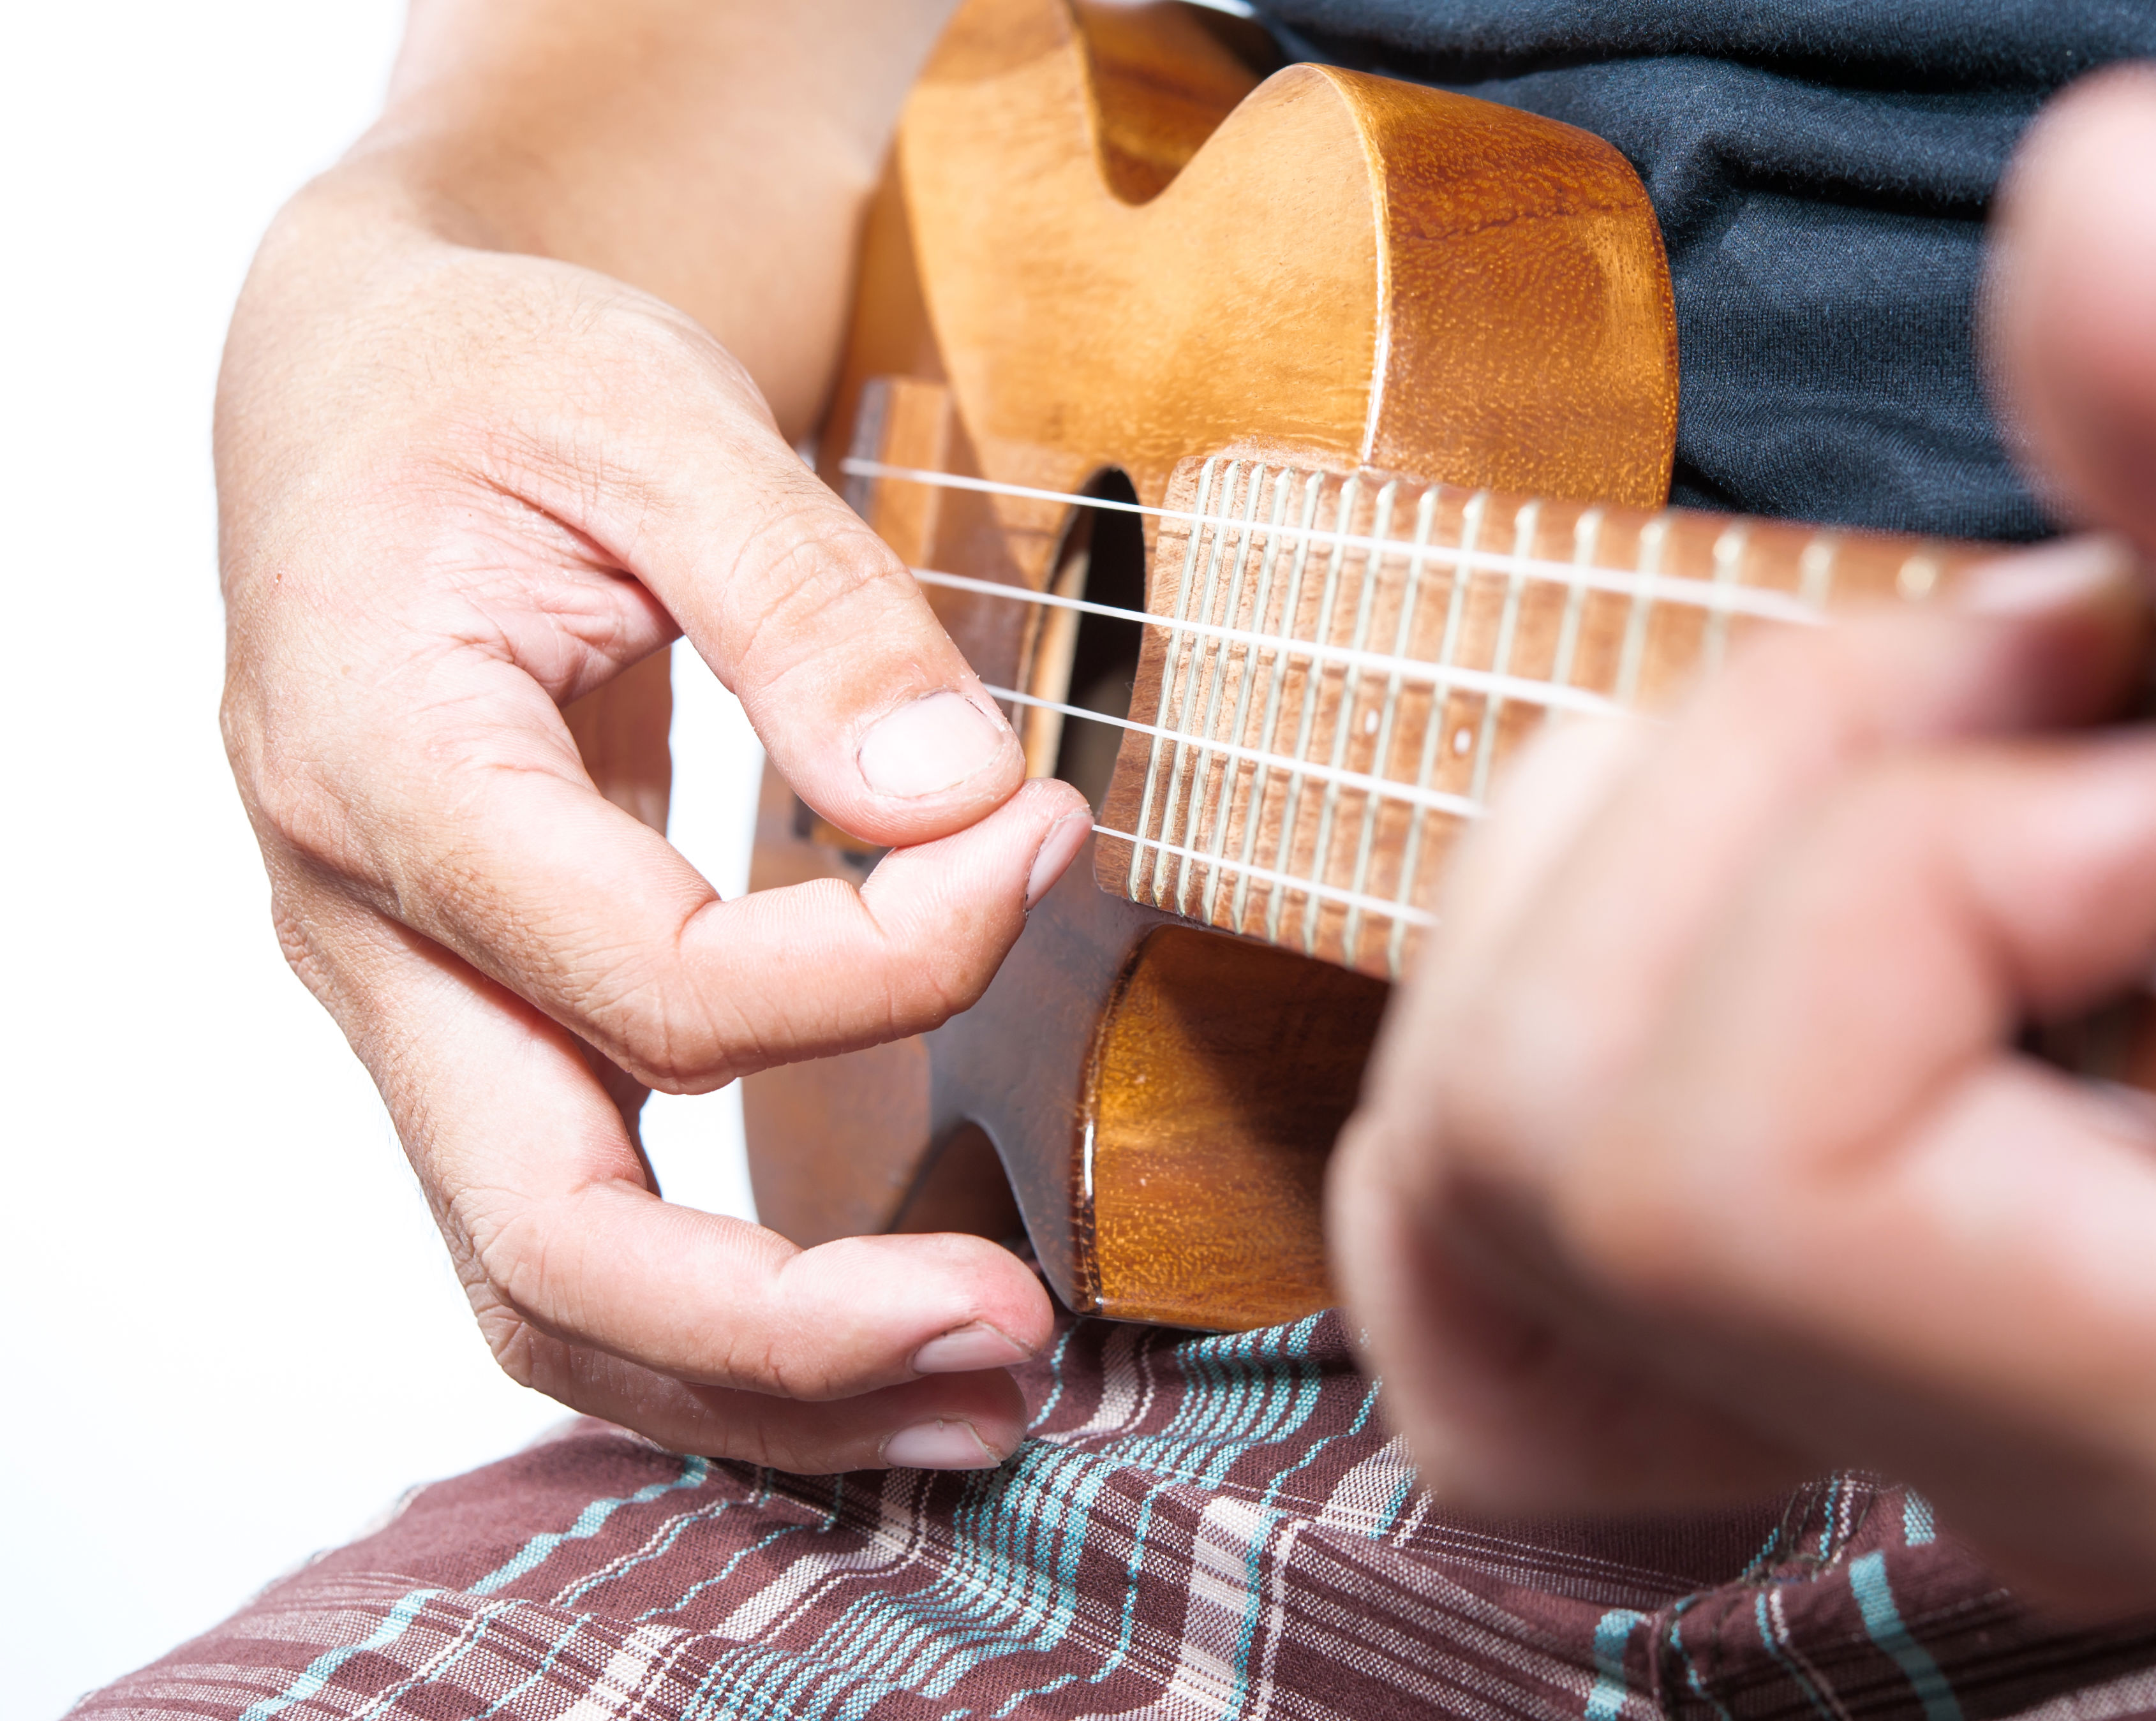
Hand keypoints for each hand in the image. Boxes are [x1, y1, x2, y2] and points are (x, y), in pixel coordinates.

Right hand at [219, 0, 1084, 1473]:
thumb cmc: (494, 387)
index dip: (888, 961)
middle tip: (1017, 1339)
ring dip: (766, 1381)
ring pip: (552, 1288)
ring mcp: (414, 1003)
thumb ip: (805, 607)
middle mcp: (371, 934)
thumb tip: (958, 800)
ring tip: (981, 1401)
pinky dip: (728, 1308)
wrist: (364, 396)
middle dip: (793, 1329)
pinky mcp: (482, 1022)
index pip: (655, 979)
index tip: (1044, 844)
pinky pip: (579, 1225)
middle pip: (550, 1239)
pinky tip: (877, 1326)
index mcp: (384, 773)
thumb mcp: (652, 419)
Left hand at [1328, 66, 2155, 1613]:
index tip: (2155, 759)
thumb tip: (2112, 190)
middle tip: (2020, 686)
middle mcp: (2011, 1479)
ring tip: (1913, 759)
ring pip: (1465, 1163)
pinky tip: (1778, 876)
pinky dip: (1562, 964)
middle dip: (1752, 807)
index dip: (1898, 871)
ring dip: (1640, 858)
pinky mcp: (1794, 1354)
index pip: (1748, 1184)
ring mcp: (1885, 1432)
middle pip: (1551, 1152)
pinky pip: (1469, 1201)